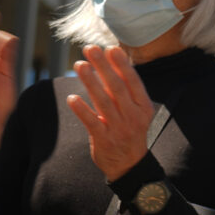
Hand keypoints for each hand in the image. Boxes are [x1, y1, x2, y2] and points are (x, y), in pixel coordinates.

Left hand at [67, 45, 153, 181]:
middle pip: (117, 88)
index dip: (122, 65)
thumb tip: (114, 56)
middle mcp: (132, 117)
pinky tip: (72, 98)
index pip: (133, 83)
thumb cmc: (129, 131)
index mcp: (142, 107)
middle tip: (90, 49)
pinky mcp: (104, 139)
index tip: (111, 48)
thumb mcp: (135, 111)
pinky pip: (92, 122)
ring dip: (91, 82)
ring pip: (104, 102)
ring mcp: (118, 129)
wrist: (130, 165)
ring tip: (80, 65)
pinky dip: (82, 110)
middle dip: (103, 67)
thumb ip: (125, 88)